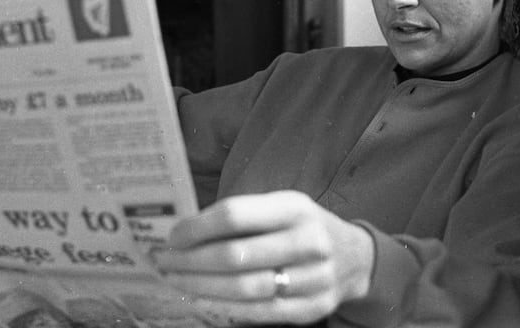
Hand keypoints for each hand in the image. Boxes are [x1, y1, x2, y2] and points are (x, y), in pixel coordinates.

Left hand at [150, 190, 374, 325]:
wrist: (354, 257)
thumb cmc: (302, 227)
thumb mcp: (281, 206)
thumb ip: (242, 215)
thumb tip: (184, 231)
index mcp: (295, 207)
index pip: (234, 215)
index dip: (197, 228)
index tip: (172, 237)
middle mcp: (308, 241)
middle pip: (235, 255)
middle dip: (190, 262)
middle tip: (165, 264)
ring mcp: (314, 278)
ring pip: (245, 288)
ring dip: (201, 288)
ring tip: (177, 283)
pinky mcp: (313, 307)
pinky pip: (260, 312)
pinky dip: (224, 308)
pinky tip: (201, 301)